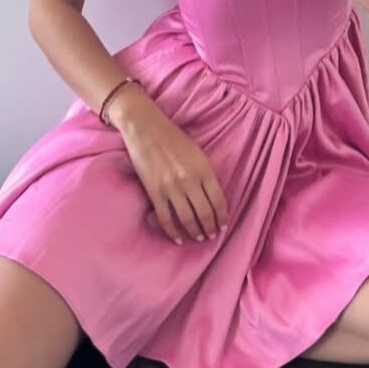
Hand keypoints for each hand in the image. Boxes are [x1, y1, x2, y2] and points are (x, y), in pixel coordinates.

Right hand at [119, 102, 228, 244]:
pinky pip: (166, 219)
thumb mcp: (197, 153)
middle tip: (210, 236)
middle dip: (209, 228)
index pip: (218, 201)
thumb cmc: (173, 138)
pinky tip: (178, 238)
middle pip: (204, 214)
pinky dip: (173, 232)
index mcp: (204, 169)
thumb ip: (205, 174)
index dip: (222, 217)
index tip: (222, 226)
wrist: (146, 129)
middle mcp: (190, 180)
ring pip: (187, 219)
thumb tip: (211, 199)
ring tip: (198, 238)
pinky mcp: (154, 192)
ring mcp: (171, 188)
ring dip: (194, 232)